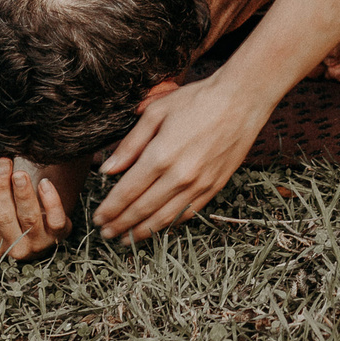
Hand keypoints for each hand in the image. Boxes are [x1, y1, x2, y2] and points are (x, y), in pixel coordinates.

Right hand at [0, 157, 81, 260]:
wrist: (35, 225)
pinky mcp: (59, 234)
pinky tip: (45, 183)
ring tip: (19, 171)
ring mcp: (37, 244)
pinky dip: (52, 202)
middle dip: (1, 189)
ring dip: (24, 193)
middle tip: (2, 161)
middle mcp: (12, 250)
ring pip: (30, 219)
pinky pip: (57, 220)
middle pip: (4, 218)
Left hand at [92, 78, 270, 240]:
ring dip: (142, 231)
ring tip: (126, 239)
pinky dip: (170, 224)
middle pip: (142, 209)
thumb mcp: (156, 112)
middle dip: (121, 224)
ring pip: (164, 218)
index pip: (127, 192)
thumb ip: (130, 144)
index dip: (110, 208)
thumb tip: (107, 169)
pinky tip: (157, 227)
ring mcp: (199, 184)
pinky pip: (188, 213)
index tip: (98, 218)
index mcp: (160, 156)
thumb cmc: (197, 100)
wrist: (241, 101)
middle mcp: (179, 176)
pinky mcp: (214, 187)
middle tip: (106, 233)